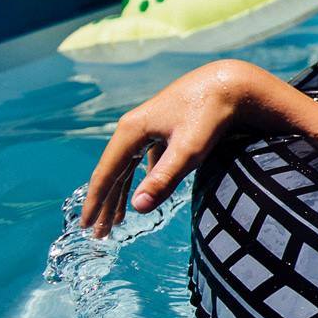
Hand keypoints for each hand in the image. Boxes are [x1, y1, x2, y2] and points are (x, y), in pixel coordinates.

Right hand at [79, 61, 259, 235]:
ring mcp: (148, 127)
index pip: (106, 173)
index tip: (87, 226)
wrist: (230, 84)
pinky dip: (140, 180)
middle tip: (98, 234)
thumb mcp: (189, 150)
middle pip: (113, 172)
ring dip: (121, 194)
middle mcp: (134, 128)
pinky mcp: (163, 129)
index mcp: (131, 131)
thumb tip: (138, 208)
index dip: (96, 202)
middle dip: (105, 204)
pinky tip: (141, 192)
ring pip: (128, 167)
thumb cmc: (210, 115)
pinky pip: (144, 160)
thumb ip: (164, 179)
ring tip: (115, 221)